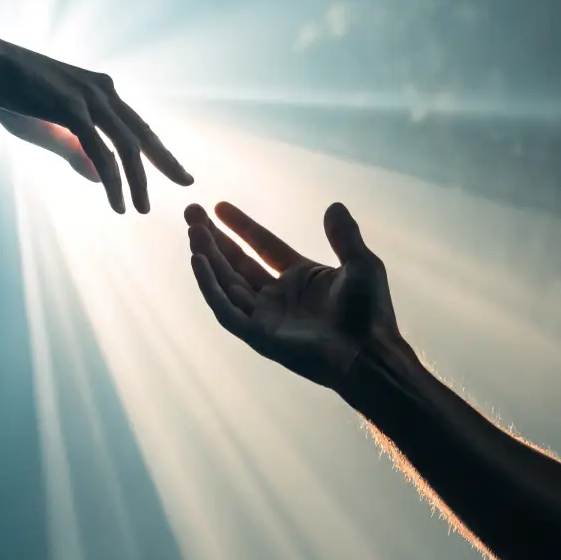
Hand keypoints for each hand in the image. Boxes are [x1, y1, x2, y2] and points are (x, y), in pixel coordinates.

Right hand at [0, 37, 191, 212]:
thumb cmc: (12, 91)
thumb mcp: (49, 125)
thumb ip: (74, 150)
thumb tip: (99, 179)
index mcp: (100, 90)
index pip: (137, 124)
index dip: (159, 149)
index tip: (176, 169)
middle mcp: (103, 91)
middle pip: (144, 134)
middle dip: (167, 162)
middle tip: (187, 184)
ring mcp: (89, 99)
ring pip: (127, 147)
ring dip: (138, 182)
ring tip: (141, 209)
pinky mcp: (72, 109)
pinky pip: (101, 153)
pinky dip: (113, 181)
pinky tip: (118, 202)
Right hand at [185, 200, 409, 389]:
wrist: (367, 353)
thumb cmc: (369, 314)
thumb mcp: (361, 265)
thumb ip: (344, 236)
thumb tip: (334, 205)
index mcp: (300, 278)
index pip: (262, 245)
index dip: (240, 227)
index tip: (218, 207)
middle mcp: (278, 296)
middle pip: (236, 262)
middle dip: (213, 239)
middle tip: (191, 212)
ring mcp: (265, 316)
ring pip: (226, 282)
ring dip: (207, 257)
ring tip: (192, 230)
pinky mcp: (257, 335)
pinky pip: (226, 309)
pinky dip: (210, 286)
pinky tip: (198, 262)